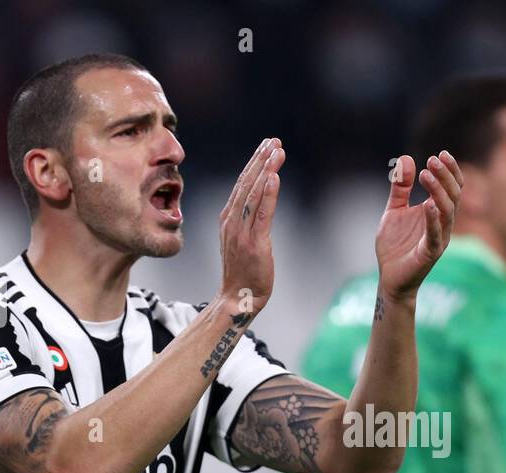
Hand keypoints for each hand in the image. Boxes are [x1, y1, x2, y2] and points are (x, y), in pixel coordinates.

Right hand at [219, 137, 284, 313]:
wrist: (237, 298)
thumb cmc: (243, 272)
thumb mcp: (241, 240)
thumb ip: (246, 220)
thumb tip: (259, 203)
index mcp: (228, 218)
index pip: (242, 184)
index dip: (254, 163)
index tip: (266, 145)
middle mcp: (232, 221)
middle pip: (247, 183)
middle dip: (261, 160)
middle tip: (274, 141)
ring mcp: (241, 232)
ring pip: (254, 194)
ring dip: (266, 170)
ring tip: (277, 151)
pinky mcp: (254, 243)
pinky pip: (261, 214)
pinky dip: (268, 194)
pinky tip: (274, 177)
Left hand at [375, 150, 462, 300]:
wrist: (389, 277)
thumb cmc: (395, 246)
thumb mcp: (394, 210)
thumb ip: (400, 188)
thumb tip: (407, 159)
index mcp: (437, 212)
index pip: (452, 187)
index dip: (450, 170)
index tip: (440, 153)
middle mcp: (443, 224)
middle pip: (453, 195)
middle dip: (445, 176)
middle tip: (432, 160)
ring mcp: (439, 239)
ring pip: (448, 211)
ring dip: (439, 191)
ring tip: (426, 174)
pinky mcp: (430, 253)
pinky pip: (435, 234)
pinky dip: (433, 219)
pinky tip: (427, 204)